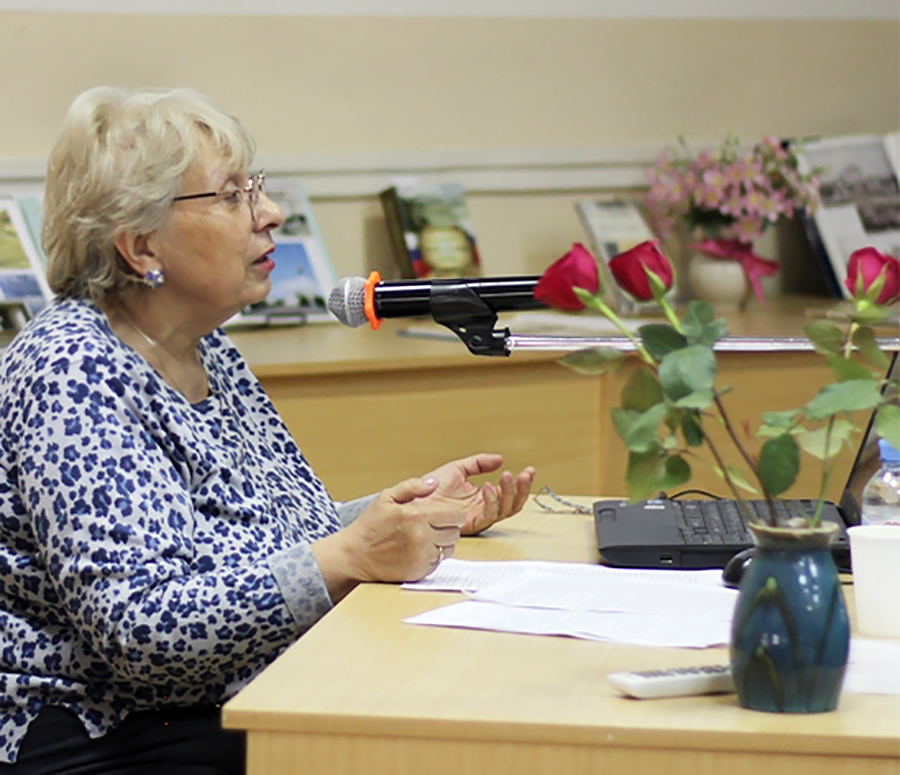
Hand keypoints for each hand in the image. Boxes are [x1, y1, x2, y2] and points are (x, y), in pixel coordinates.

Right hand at [312, 477, 463, 600]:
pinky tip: (417, 551)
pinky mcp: (418, 571)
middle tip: (432, 527)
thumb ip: (412, 487)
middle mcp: (422, 537)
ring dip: (441, 544)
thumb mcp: (386, 498)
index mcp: (416, 516)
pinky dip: (431, 557)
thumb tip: (433, 483)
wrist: (354, 556)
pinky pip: (437, 563)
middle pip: (454, 533)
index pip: (455, 516)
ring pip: (448, 549)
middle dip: (447, 528)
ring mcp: (420, 556)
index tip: (445, 515)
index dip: (452, 514)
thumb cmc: (369, 526)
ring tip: (424, 539)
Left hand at [422, 454, 534, 535]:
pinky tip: (489, 487)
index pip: (509, 492)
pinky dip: (492, 501)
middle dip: (522, 490)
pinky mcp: (468, 524)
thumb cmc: (431, 486)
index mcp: (483, 497)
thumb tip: (500, 459)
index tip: (529, 470)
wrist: (413, 497)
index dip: (521, 483)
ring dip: (509, 493)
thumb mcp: (459, 468)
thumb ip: (479, 463)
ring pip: (504, 511)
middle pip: (512, 505)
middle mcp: (483, 509)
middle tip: (525, 475)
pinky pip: (487, 516)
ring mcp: (477, 518)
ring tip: (507, 476)